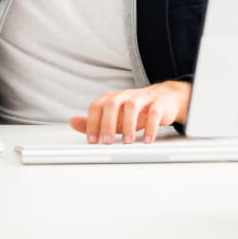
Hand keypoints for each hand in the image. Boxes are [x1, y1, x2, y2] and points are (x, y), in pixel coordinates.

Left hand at [69, 80, 191, 144]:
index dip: (92, 123)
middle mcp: (125, 96)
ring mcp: (142, 98)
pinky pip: (154, 112)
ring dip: (128, 125)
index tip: (92, 141)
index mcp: (112, 98)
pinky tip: (147, 140)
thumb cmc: (135, 110)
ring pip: (132, 106)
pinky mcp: (159, 103)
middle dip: (107, 124)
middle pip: (112, 104)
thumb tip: (73, 123)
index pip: (96, 107)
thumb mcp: (113, 117)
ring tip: (128, 142)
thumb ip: (94, 120)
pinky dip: (151, 127)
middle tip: (107, 142)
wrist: (164, 99)